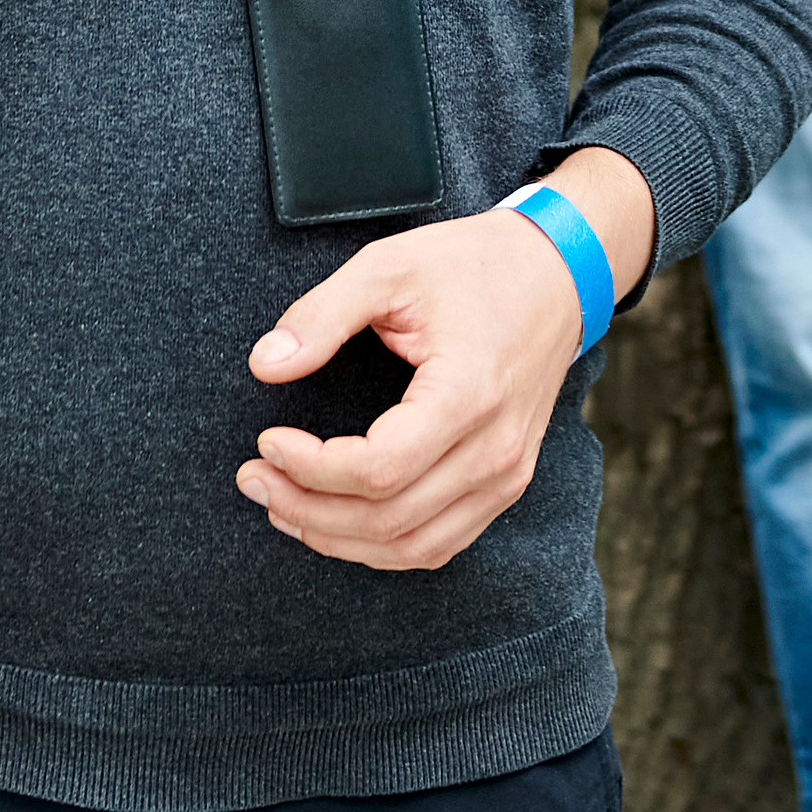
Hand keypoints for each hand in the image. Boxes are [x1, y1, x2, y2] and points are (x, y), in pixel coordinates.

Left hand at [236, 167, 647, 570]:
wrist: (557, 272)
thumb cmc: (471, 265)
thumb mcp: (389, 267)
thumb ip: (322, 315)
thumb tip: (264, 364)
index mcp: (468, 395)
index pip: (378, 470)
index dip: (310, 468)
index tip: (267, 440)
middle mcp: (495, 450)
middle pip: (389, 520)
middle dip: (308, 509)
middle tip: (254, 480)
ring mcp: (507, 475)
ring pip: (413, 546)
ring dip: (338, 538)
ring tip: (282, 505)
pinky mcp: (506, 483)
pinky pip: (440, 542)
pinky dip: (382, 545)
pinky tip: (336, 521)